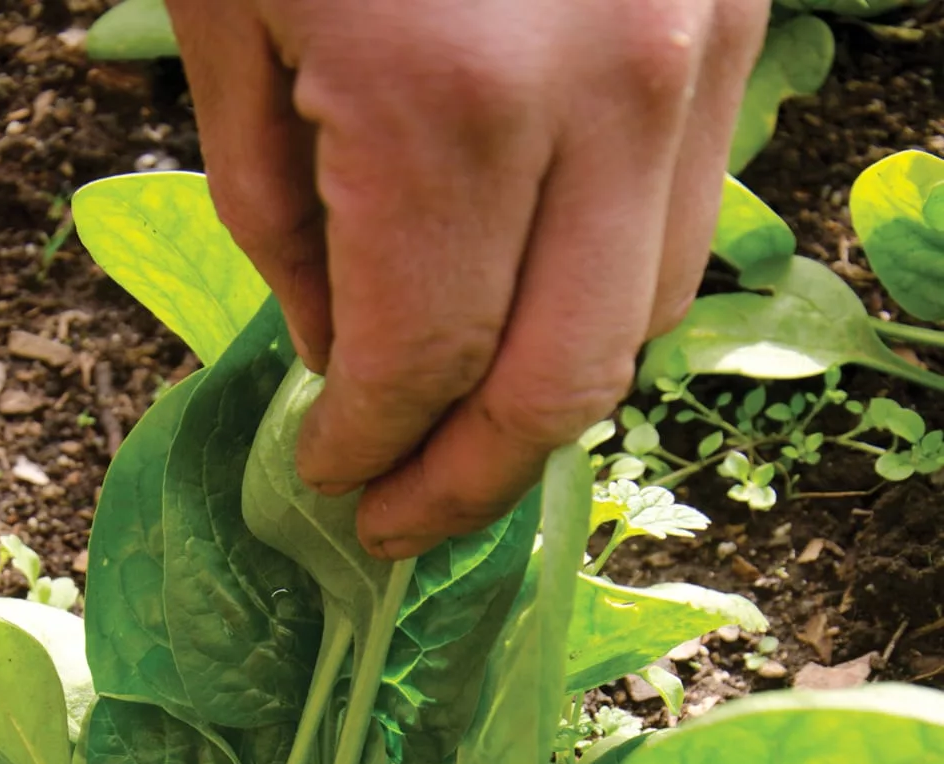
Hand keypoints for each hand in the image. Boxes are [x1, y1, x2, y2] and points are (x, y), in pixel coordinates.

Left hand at [167, 0, 768, 554]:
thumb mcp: (228, 16)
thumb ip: (284, 219)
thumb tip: (344, 356)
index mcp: (446, 106)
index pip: (423, 368)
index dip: (369, 453)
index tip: (327, 482)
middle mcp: (601, 95)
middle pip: (560, 384)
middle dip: (469, 482)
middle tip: (399, 520)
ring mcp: (689, 49)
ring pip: (646, 316)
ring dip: (548, 400)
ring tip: (457, 428)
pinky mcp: (728, 9)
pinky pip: (682, 214)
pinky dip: (603, 291)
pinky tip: (526, 303)